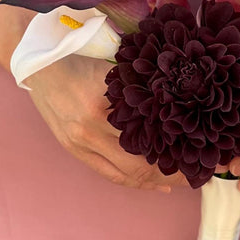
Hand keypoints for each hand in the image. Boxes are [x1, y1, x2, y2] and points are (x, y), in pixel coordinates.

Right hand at [25, 53, 188, 191]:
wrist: (39, 62)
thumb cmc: (83, 54)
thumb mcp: (117, 66)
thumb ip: (143, 87)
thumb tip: (181, 106)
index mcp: (106, 103)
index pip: (152, 137)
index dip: (178, 151)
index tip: (199, 153)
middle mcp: (92, 127)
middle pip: (140, 164)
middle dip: (171, 174)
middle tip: (196, 173)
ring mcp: (80, 142)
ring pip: (125, 174)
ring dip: (154, 182)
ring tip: (178, 181)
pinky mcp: (73, 149)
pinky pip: (108, 173)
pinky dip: (132, 181)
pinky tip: (153, 184)